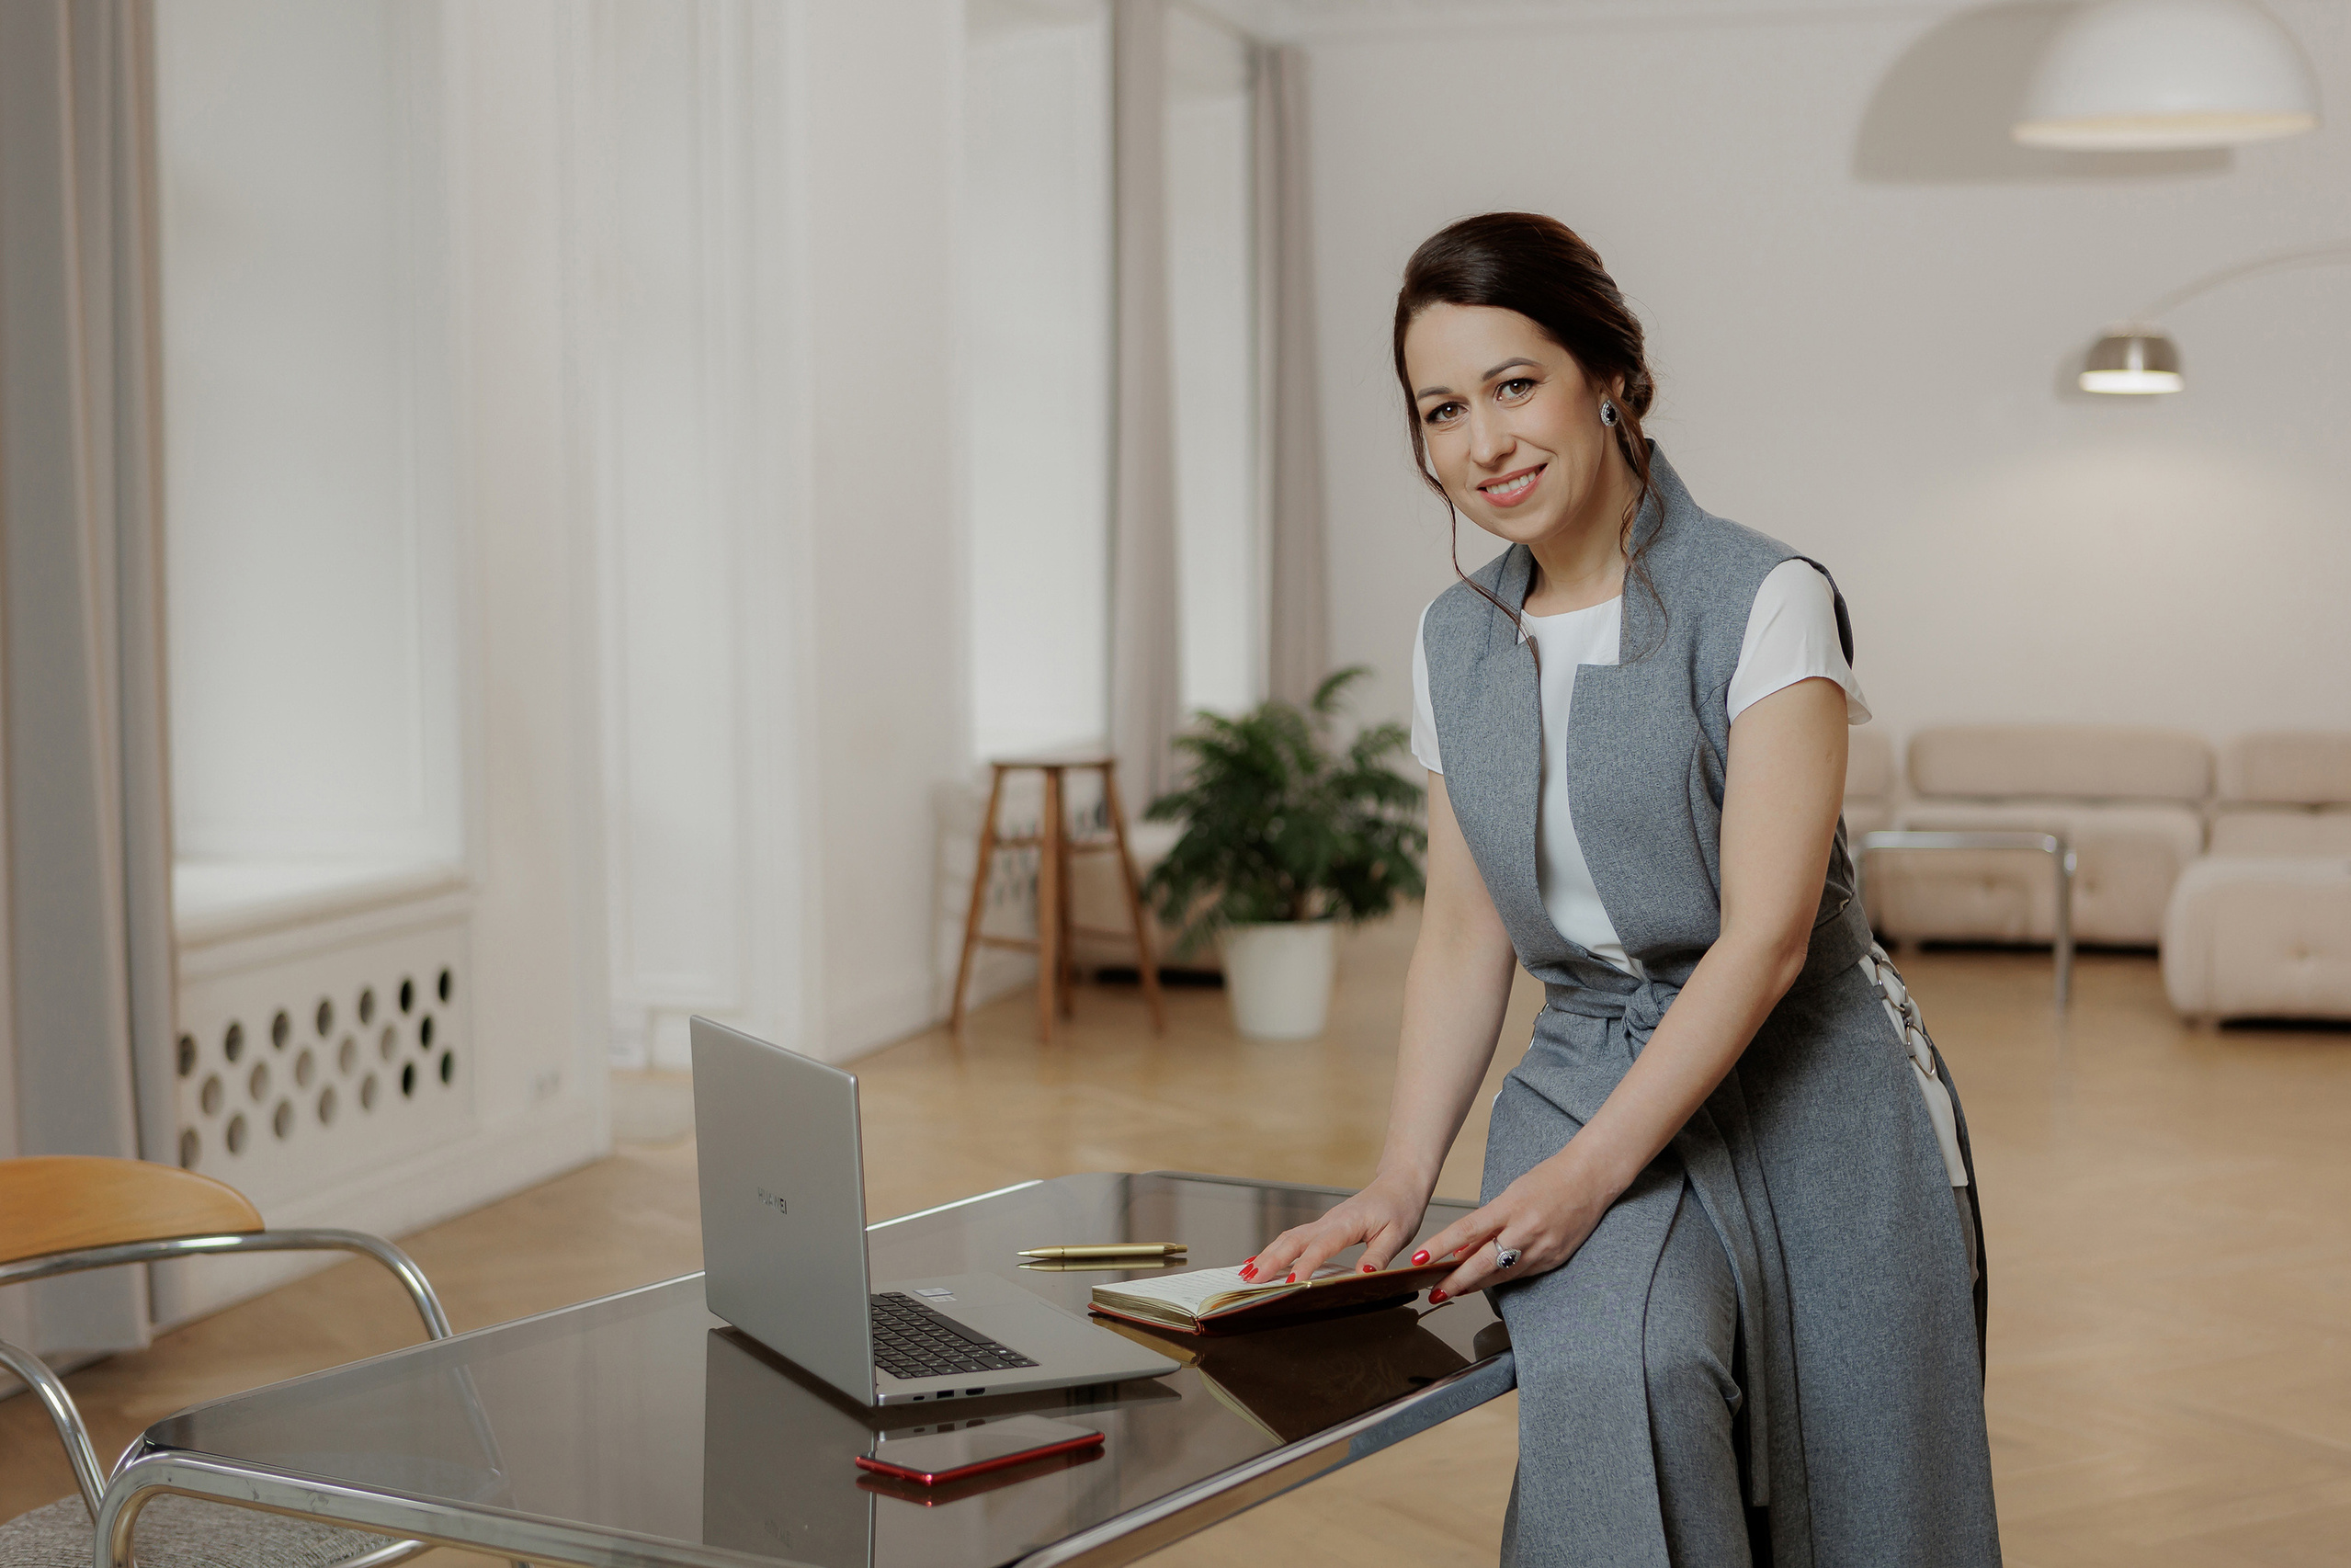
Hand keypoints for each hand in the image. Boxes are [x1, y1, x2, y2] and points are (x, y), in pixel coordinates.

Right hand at [1242, 1175, 1431, 1285]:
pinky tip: (1264, 1260)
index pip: (1321, 1247)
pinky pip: (1295, 1237)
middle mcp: (1329, 1221)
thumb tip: (1363, 1275)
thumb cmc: (1401, 1209)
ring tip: (1247, 1273)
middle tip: (1251, 1280)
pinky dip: (1276, 1249)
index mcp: (1347, 1223)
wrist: (1399, 1184)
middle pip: (1292, 1240)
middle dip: (1270, 1260)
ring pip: (1289, 1237)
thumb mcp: (1397, 1235)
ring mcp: (1324, 1222)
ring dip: (1267, 1255)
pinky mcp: (1323, 1226)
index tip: (1291, 1283)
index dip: (1305, 1265)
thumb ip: (1379, 1255)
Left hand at [1413, 1154, 1610, 1302]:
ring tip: (1454, 1290)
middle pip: (1482, 1262)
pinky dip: (1502, 1278)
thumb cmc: (1548, 1179)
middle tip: (1434, 1291)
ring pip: (1501, 1274)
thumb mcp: (1510, 1193)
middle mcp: (1525, 1230)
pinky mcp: (1554, 1259)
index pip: (1466, 1230)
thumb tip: (1462, 1246)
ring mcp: (1541, 1248)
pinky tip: (1487, 1282)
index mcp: (1510, 1207)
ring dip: (1476, 1284)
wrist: (1590, 1179)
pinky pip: (1522, 1274)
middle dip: (1455, 1281)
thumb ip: (1488, 1222)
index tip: (1419, 1258)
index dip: (1440, 1246)